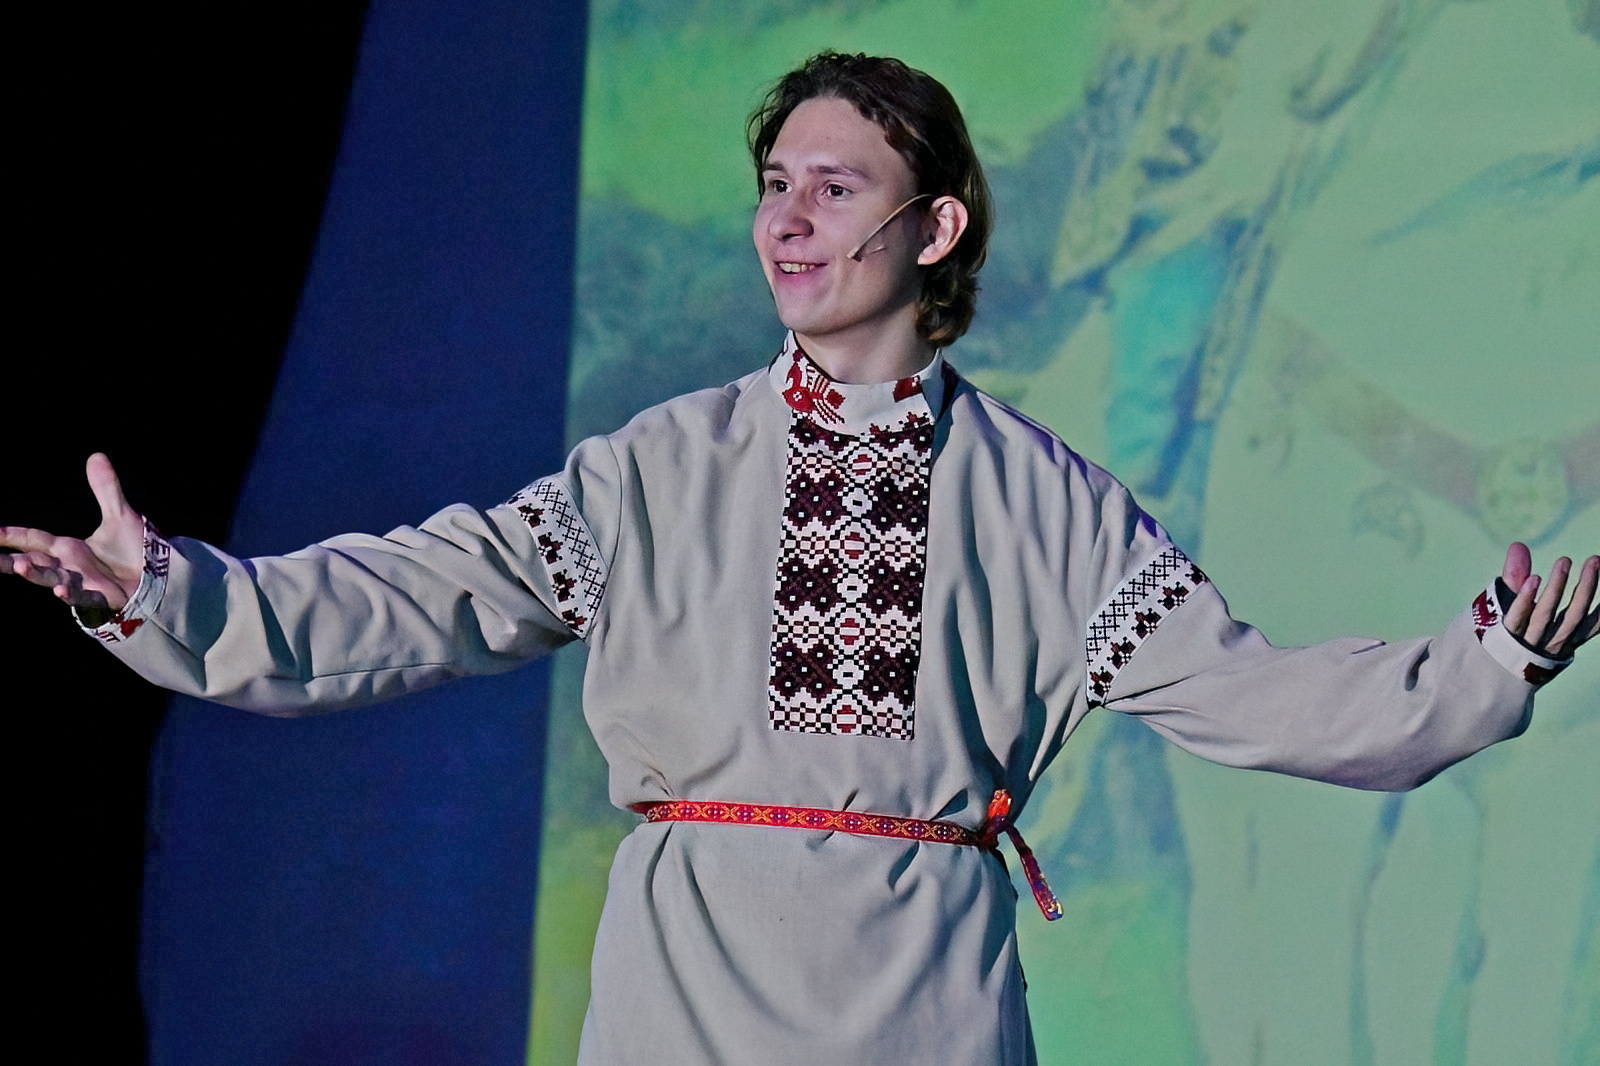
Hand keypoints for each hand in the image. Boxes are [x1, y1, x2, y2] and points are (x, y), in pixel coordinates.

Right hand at [0, 453, 145, 611]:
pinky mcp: (100, 595)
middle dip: (10, 562)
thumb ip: (106, 489)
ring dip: (36, 574)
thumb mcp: (119, 515)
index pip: (33, 539)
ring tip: (20, 566)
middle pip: (33, 562)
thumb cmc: (134, 550)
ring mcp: (82, 582)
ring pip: (52, 578)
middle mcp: (69, 565)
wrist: (159, 576)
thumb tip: (97, 455)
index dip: (12, 536)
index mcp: (67, 548)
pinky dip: (70, 593)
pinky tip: (59, 590)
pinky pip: (82, 596)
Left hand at [1500, 542, 1599, 658]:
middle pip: (1574, 614)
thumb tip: (1517, 546)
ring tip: (1565, 561)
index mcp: (1563, 640)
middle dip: (1588, 586)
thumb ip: (1519, 579)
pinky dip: (1524, 600)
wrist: (1478, 676)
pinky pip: (1516, 619)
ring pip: (1546, 614)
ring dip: (1557, 587)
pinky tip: (1533, 579)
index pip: (1590, 622)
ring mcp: (1527, 643)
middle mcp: (1550, 644)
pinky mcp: (1504, 640)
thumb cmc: (1506, 640)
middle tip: (1595, 559)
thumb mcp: (1516, 611)